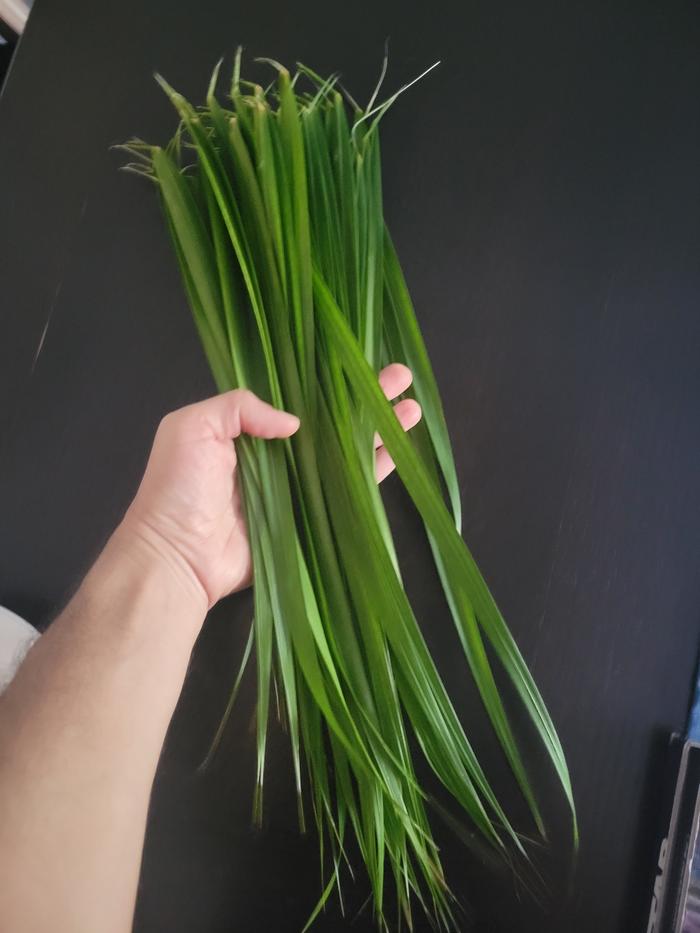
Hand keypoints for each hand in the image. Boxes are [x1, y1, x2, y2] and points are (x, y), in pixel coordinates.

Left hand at [121, 365, 420, 609]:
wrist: (179, 555)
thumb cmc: (179, 487)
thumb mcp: (193, 426)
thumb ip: (239, 407)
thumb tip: (294, 423)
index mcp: (248, 430)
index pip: (298, 397)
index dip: (329, 380)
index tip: (359, 362)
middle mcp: (277, 455)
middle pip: (331, 420)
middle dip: (366, 398)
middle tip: (402, 376)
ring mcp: (296, 488)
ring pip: (346, 453)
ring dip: (379, 430)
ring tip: (412, 410)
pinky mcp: (310, 518)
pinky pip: (347, 493)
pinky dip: (374, 473)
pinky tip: (398, 452)